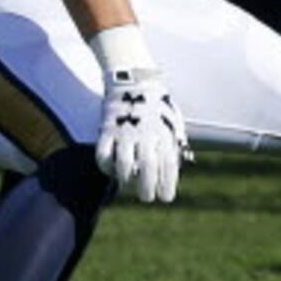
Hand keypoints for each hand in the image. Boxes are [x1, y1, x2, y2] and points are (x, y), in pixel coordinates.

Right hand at [95, 57, 188, 202]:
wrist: (135, 82)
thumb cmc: (157, 107)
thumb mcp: (173, 122)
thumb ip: (174, 143)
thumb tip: (177, 167)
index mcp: (164, 132)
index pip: (168, 163)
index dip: (168, 183)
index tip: (167, 198)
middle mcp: (146, 134)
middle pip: (148, 167)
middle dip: (148, 187)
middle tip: (148, 198)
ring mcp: (125, 132)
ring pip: (125, 164)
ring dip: (127, 180)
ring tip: (128, 187)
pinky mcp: (107, 130)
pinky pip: (103, 154)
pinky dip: (106, 167)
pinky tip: (111, 172)